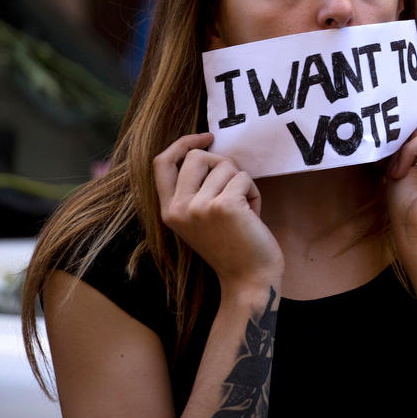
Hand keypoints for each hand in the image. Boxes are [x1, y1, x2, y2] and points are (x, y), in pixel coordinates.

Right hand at [154, 133, 282, 291]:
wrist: (249, 280)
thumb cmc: (232, 246)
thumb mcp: (200, 218)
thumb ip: (195, 189)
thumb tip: (208, 150)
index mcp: (168, 211)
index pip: (161, 162)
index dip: (183, 143)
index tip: (207, 137)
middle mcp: (178, 208)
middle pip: (197, 156)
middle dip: (223, 164)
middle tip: (236, 188)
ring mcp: (198, 207)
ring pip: (226, 165)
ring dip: (243, 183)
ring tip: (245, 210)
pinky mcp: (223, 206)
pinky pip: (244, 178)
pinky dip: (255, 192)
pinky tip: (253, 215)